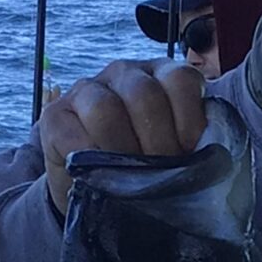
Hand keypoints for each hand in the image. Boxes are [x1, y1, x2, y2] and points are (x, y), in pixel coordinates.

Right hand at [38, 60, 206, 215]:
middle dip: (157, 144)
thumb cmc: (146, 167)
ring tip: (132, 180)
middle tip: (161, 177)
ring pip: (106, 110)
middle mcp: (124, 73)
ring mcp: (87, 89)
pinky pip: (74, 134)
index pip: (180, 79)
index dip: (189, 120)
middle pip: (144, 95)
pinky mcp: (56, 115)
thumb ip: (194, 144)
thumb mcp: (178, 151)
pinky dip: (91, 161)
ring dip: (123, 152)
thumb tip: (205, 159)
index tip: (191, 155)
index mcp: (161, 75)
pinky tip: (102, 178)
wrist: (98, 188)